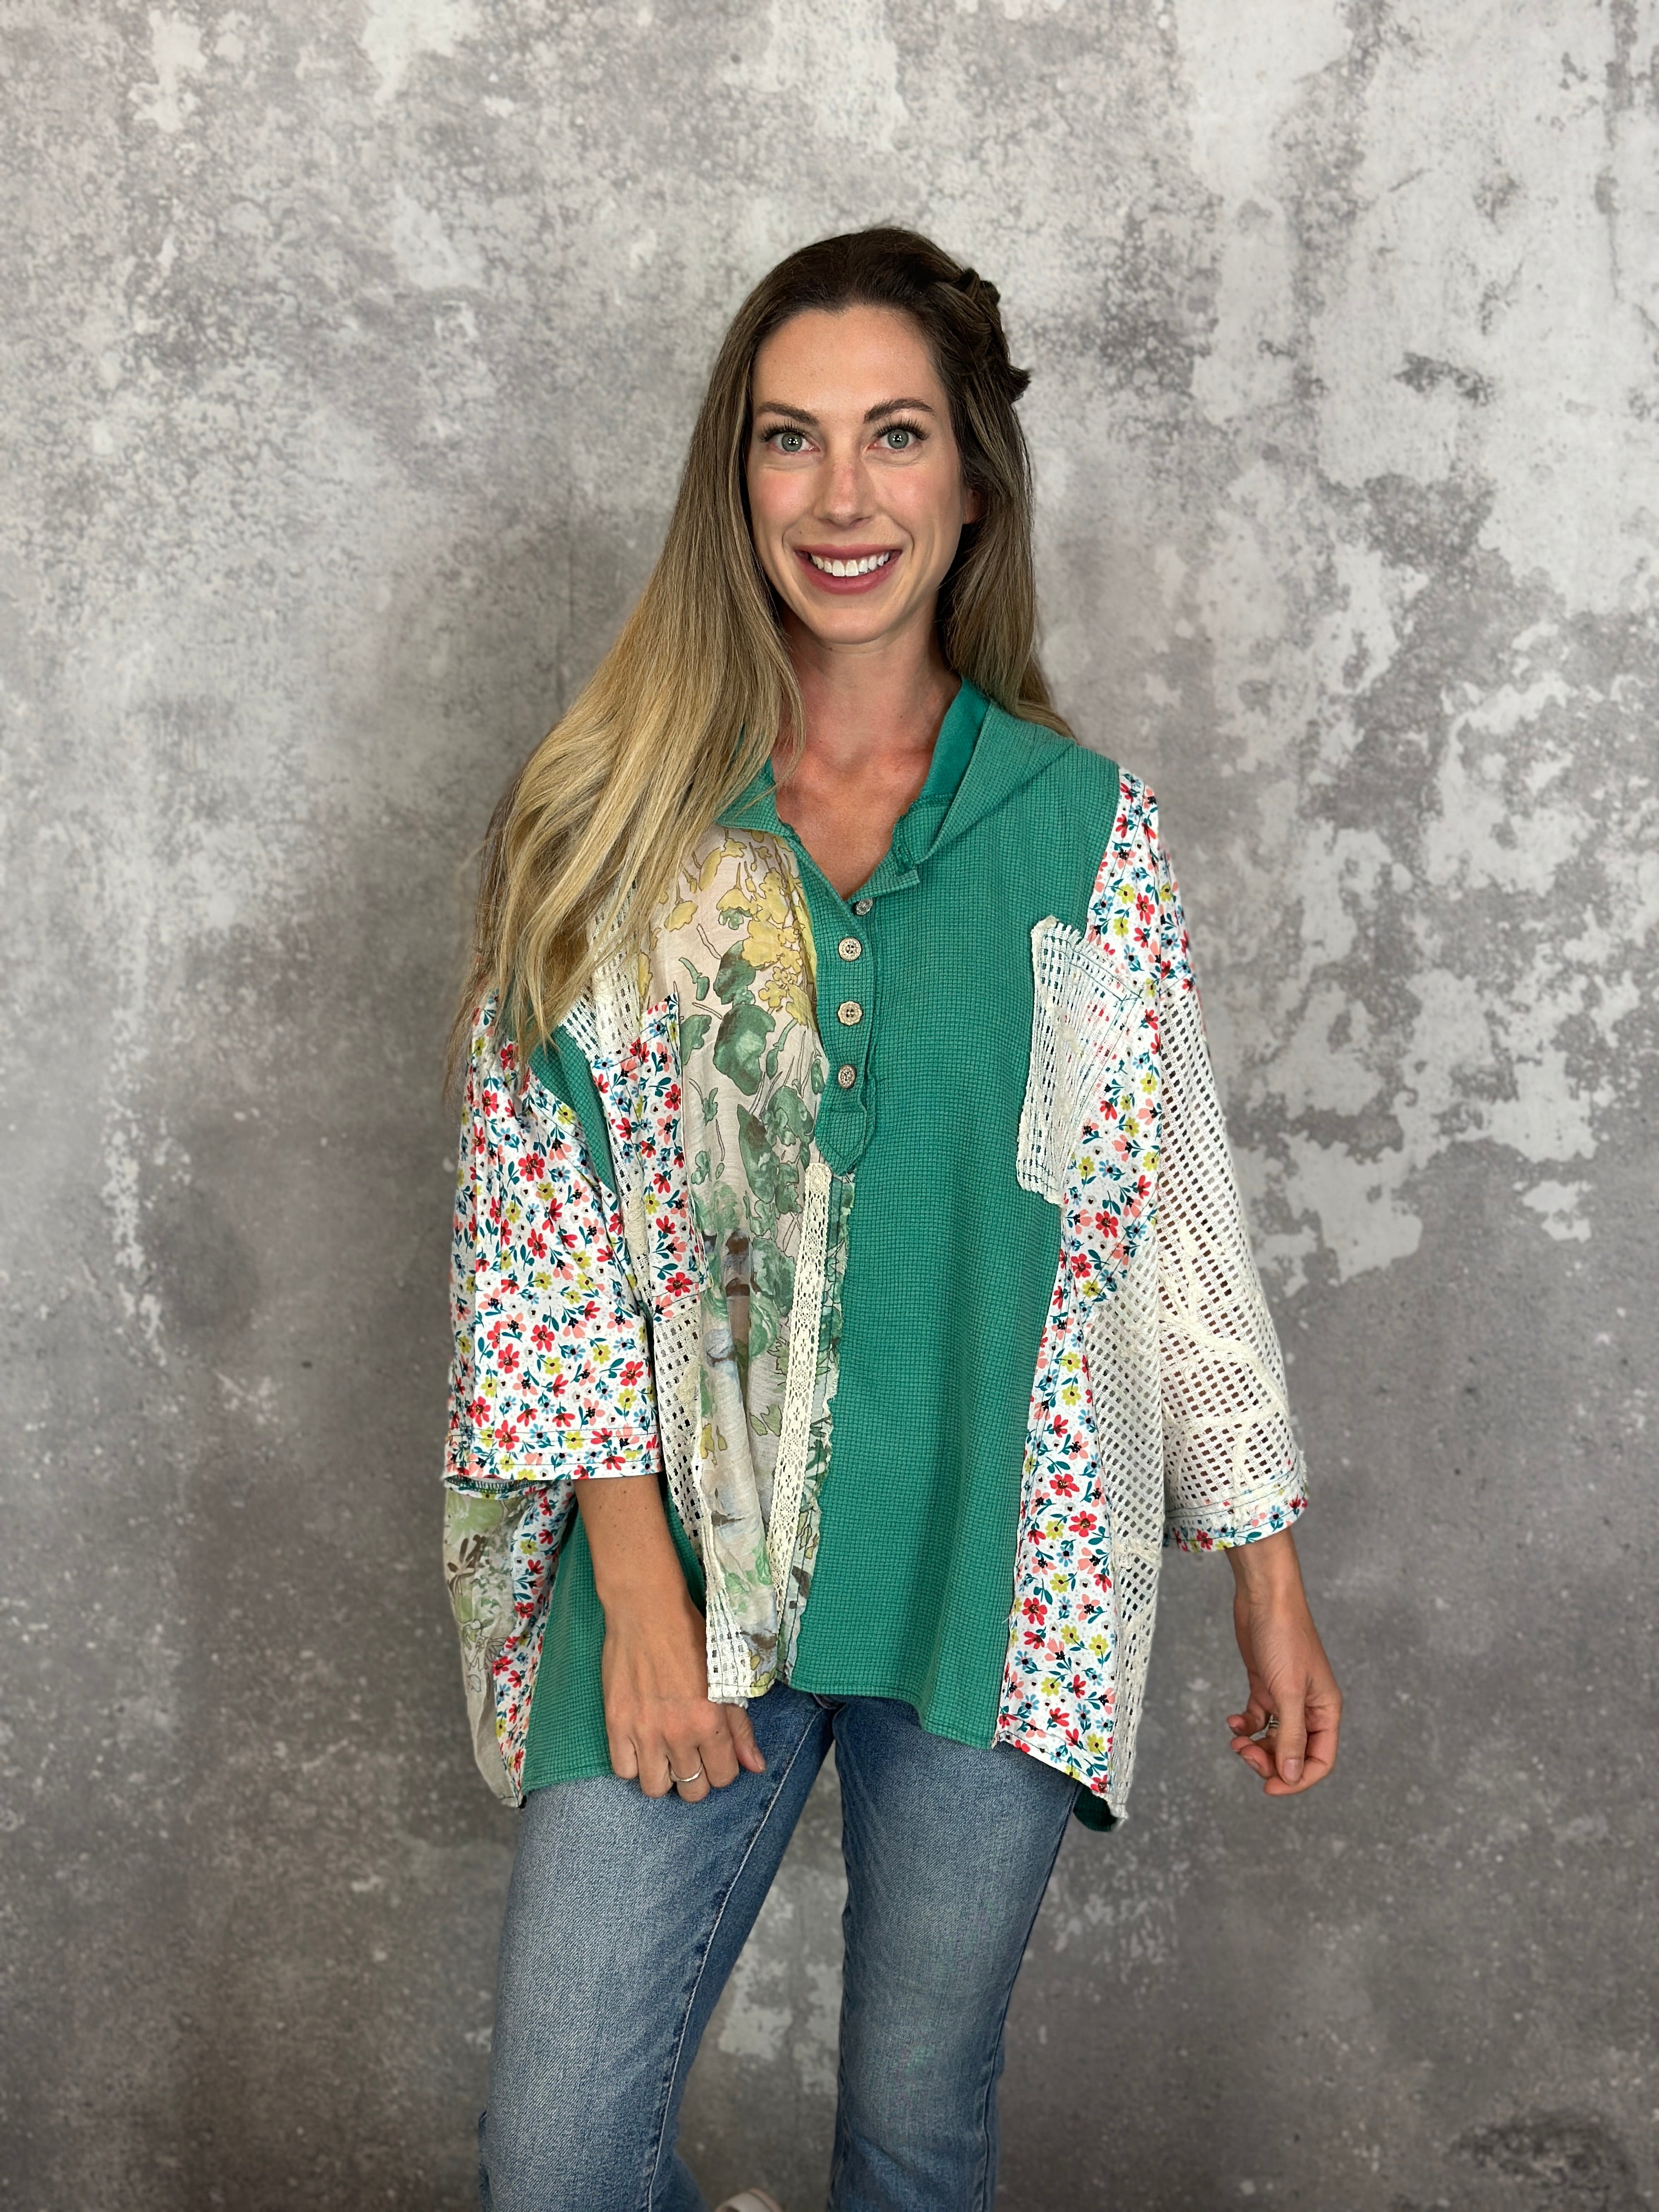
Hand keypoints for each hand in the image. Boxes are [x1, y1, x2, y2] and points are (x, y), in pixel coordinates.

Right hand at [576, 1473, 765, 1803]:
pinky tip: (641, 1743)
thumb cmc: (691, 1638)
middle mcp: (678, 1734)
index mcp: (710, 1722)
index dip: (723, 1767)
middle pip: (692, 1790)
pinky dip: (633, 1763)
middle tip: (691, 1752)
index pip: (724, 1777)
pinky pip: (624, 1770)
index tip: (715, 1752)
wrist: (646, 1611)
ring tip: (665, 1751)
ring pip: (655, 1788)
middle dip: (696, 1776)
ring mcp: (644, 1732)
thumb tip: (755, 1766)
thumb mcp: (725, 1678)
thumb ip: (740, 1727)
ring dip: (664, 1774)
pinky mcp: (615, 1725)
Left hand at [1224, 1529, 1340, 1796]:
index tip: (1268, 1788)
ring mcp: (1286, 1697)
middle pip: (1294, 1753)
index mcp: (1326, 1710)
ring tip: (1236, 1742)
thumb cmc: (1284, 1636)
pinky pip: (1258, 1719)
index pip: (1320, 1760)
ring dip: (1256, 1747)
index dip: (1297, 1780)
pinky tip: (1233, 1722)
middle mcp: (1309, 1707)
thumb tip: (1291, 1776)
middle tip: (1244, 1755)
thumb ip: (1291, 1736)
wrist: (1264, 1597)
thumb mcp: (1287, 1691)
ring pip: (1274, 1739)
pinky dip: (1245, 1726)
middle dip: (1270, 1762)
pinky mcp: (1266, 1685)